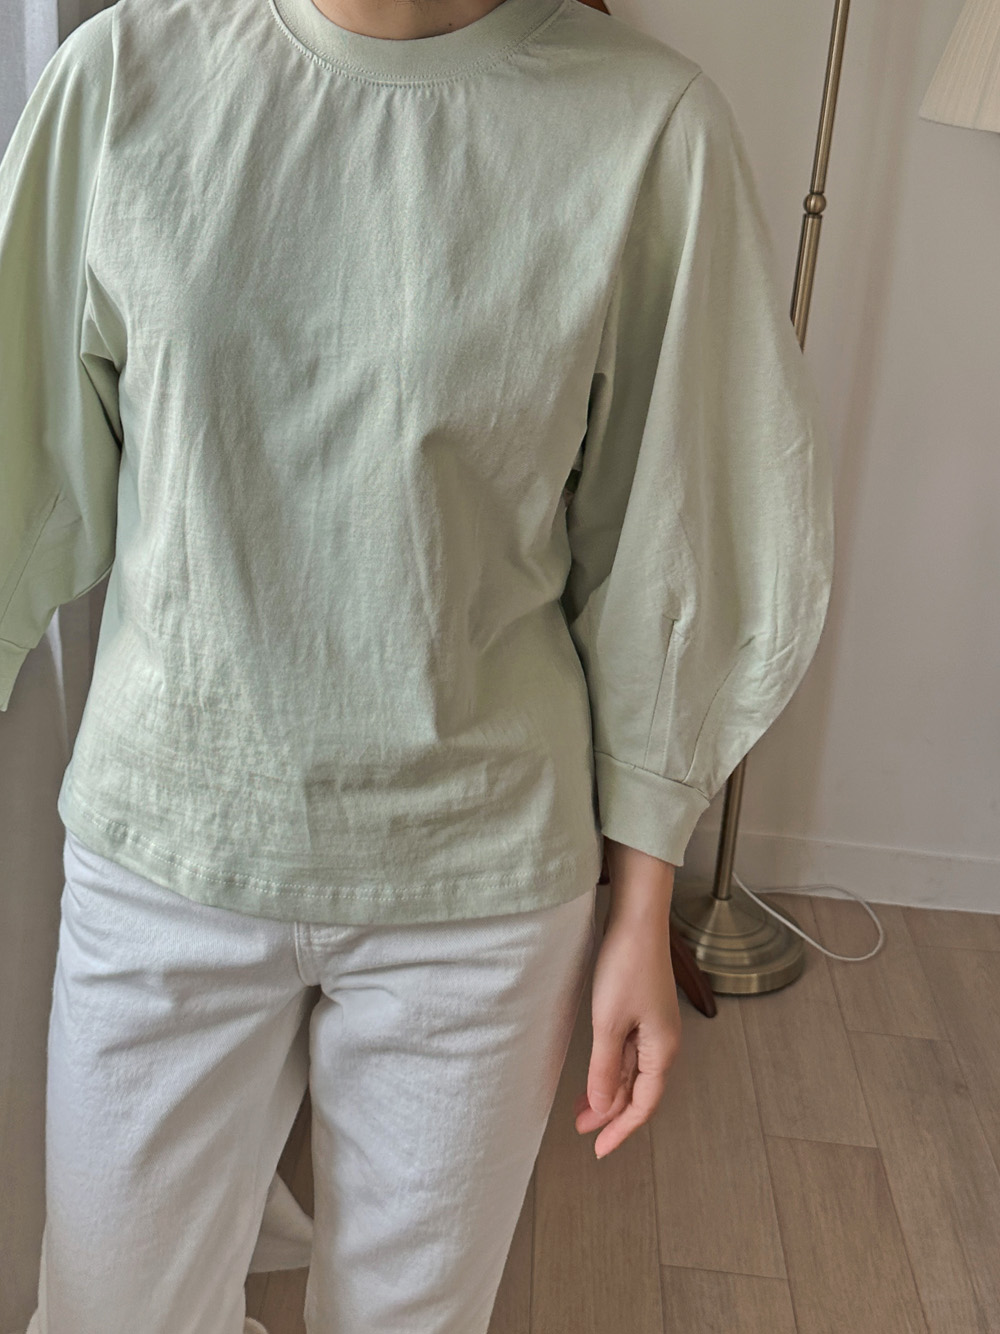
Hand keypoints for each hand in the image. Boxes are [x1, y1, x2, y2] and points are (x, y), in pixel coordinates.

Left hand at [574, 840, 681, 1158]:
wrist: (637, 919)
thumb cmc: (627, 965)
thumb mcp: (608, 1022)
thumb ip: (604, 1068)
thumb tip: (603, 1107)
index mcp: (663, 1049)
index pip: (644, 1104)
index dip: (621, 1130)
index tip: (599, 1149)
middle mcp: (663, 1042)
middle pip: (639, 1090)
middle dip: (611, 1114)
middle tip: (582, 1131)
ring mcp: (654, 1026)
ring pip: (632, 1071)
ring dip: (608, 1091)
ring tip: (582, 1109)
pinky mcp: (642, 1011)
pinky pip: (629, 1051)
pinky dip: (610, 1067)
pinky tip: (595, 1073)